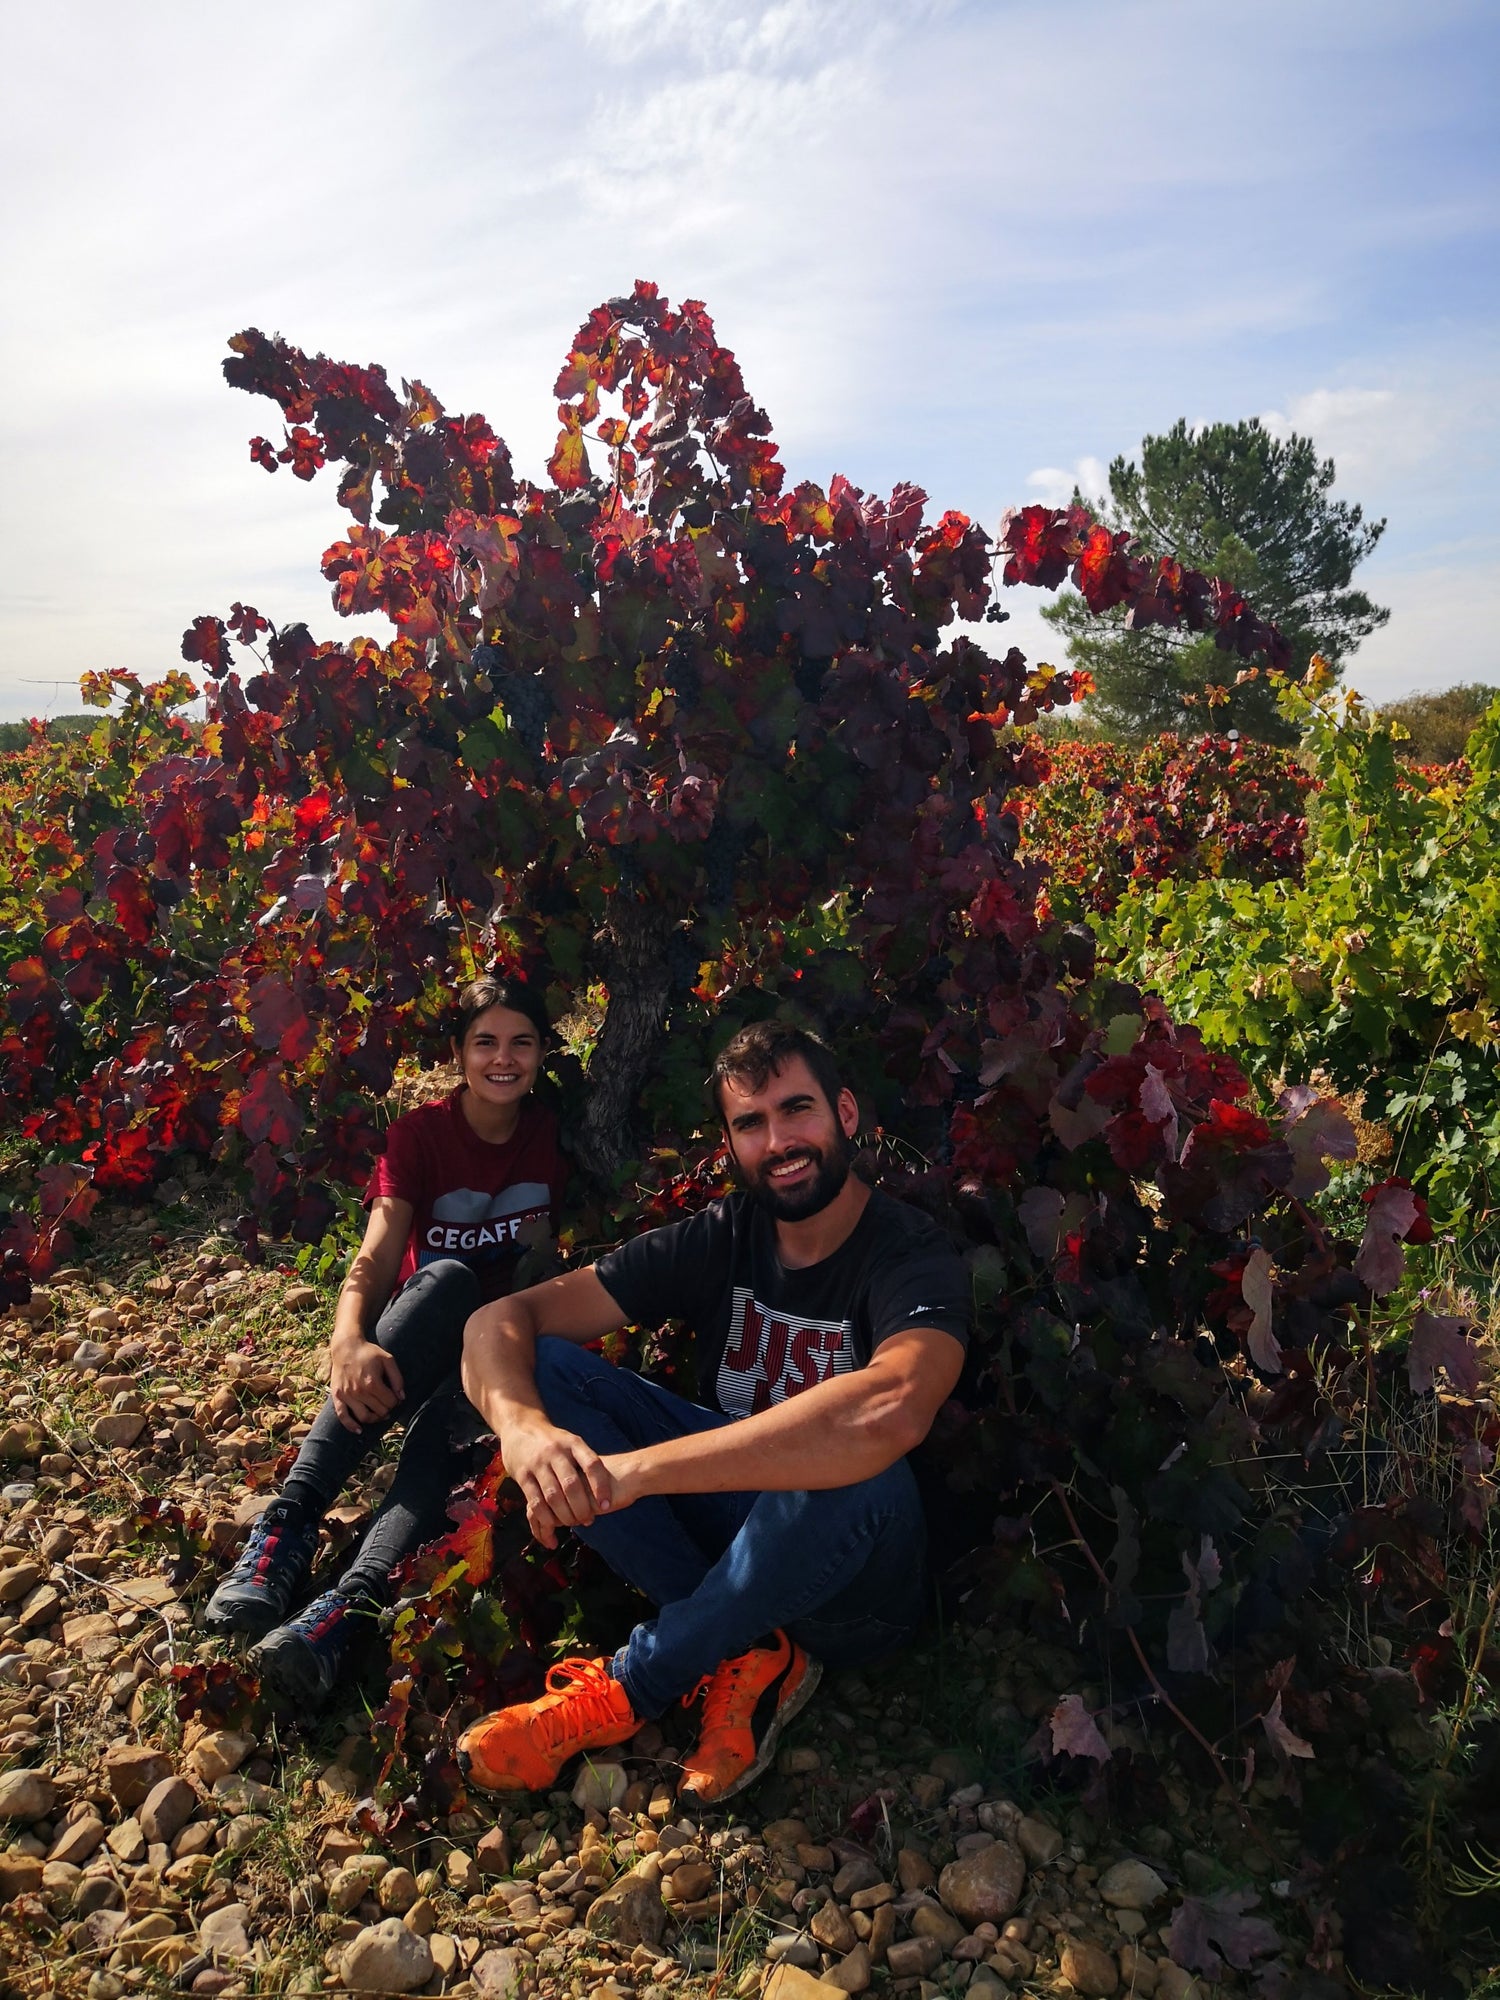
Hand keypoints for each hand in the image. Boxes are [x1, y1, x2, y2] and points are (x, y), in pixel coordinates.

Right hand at [329, 1340, 404, 1432]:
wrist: (346, 1347)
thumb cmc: (369, 1353)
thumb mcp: (388, 1360)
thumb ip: (397, 1379)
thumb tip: (402, 1397)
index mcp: (373, 1382)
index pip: (390, 1402)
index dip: (395, 1401)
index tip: (394, 1396)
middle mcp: (359, 1391)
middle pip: (379, 1411)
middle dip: (387, 1409)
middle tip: (387, 1403)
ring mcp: (347, 1395)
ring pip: (364, 1417)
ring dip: (374, 1419)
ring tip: (379, 1415)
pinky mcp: (337, 1396)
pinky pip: (342, 1416)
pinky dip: (350, 1426)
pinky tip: (359, 1430)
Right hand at [503, 1419, 616, 1549]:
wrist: (520, 1426)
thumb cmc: (554, 1441)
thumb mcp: (572, 1442)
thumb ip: (585, 1461)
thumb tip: (611, 1486)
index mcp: (573, 1443)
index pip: (592, 1464)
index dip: (601, 1486)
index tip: (607, 1506)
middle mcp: (555, 1452)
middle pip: (571, 1484)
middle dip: (582, 1507)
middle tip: (588, 1520)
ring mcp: (537, 1463)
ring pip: (553, 1496)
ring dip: (565, 1515)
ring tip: (573, 1523)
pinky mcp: (521, 1475)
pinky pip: (534, 1501)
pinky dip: (545, 1517)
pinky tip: (553, 1526)